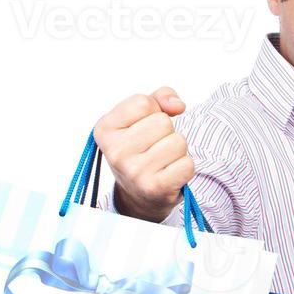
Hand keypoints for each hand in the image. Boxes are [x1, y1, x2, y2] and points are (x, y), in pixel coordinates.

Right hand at [92, 87, 193, 222]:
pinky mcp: (155, 188)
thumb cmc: (141, 149)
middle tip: (155, 148)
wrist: (139, 195)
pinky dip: (185, 168)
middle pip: (163, 122)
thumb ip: (159, 98)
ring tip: (163, 161)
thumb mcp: (141, 118)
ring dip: (178, 151)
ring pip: (178, 142)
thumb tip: (178, 105)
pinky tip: (170, 174)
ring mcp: (134, 172)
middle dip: (167, 132)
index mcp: (105, 129)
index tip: (144, 127)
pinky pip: (187, 164)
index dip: (153, 111)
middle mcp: (115, 152)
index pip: (143, 102)